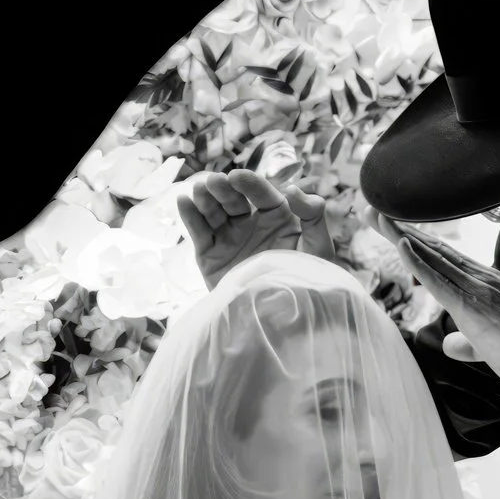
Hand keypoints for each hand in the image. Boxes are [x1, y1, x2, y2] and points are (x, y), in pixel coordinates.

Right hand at [178, 172, 337, 290]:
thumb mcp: (316, 248)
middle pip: (233, 199)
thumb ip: (313, 216)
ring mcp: (228, 238)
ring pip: (213, 211)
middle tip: (214, 182)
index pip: (261, 194)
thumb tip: (292, 189)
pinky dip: (189, 215)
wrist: (279, 321)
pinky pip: (198, 232)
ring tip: (199, 189)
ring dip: (205, 197)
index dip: (249, 184)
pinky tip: (183, 201)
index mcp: (277, 217)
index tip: (237, 177)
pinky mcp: (209, 254)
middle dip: (223, 188)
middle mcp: (251, 223)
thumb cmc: (303, 282)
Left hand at [376, 214, 499, 399]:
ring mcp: (477, 289)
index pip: (445, 256)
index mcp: (487, 283)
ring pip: (432, 257)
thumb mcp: (489, 347)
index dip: (416, 239)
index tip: (392, 226)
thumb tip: (451, 345)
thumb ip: (468, 342)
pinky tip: (400, 244)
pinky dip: (417, 261)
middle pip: (433, 248)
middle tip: (372, 210)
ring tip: (377, 216)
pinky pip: (439, 280)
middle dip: (401, 229)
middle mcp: (481, 278)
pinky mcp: (471, 307)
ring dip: (401, 236)